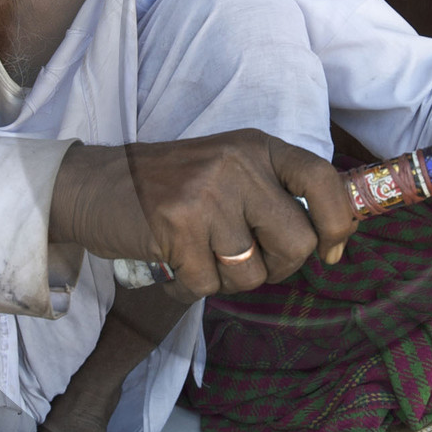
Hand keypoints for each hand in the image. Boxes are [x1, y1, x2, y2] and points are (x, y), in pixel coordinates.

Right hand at [52, 131, 357, 298]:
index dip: (338, 223)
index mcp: (258, 147)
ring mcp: (208, 194)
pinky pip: (208, 285)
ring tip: (201, 255)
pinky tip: (173, 261)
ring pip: (252, 272)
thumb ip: (274, 195)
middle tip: (247, 261)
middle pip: (296, 242)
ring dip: (228, 279)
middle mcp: (239, 164)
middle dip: (278, 267)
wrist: (92, 184)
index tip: (331, 249)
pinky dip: (191, 285)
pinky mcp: (178, 227)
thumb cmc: (169, 188)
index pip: (323, 180)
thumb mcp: (229, 170)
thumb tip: (330, 239)